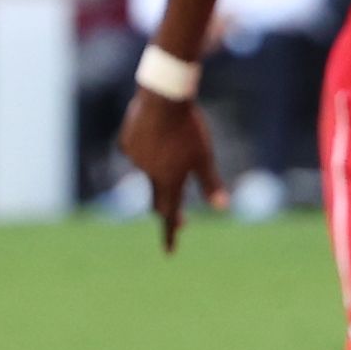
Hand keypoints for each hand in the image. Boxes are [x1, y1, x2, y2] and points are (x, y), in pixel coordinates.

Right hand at [117, 86, 223, 251]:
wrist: (162, 97)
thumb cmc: (188, 128)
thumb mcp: (204, 156)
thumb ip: (211, 183)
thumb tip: (223, 208)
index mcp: (169, 180)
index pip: (170, 215)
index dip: (170, 234)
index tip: (170, 252)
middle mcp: (149, 174)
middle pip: (157, 198)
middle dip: (168, 208)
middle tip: (182, 219)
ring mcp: (135, 158)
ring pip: (149, 170)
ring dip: (160, 169)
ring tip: (174, 144)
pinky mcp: (126, 141)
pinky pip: (138, 150)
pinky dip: (148, 149)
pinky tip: (155, 133)